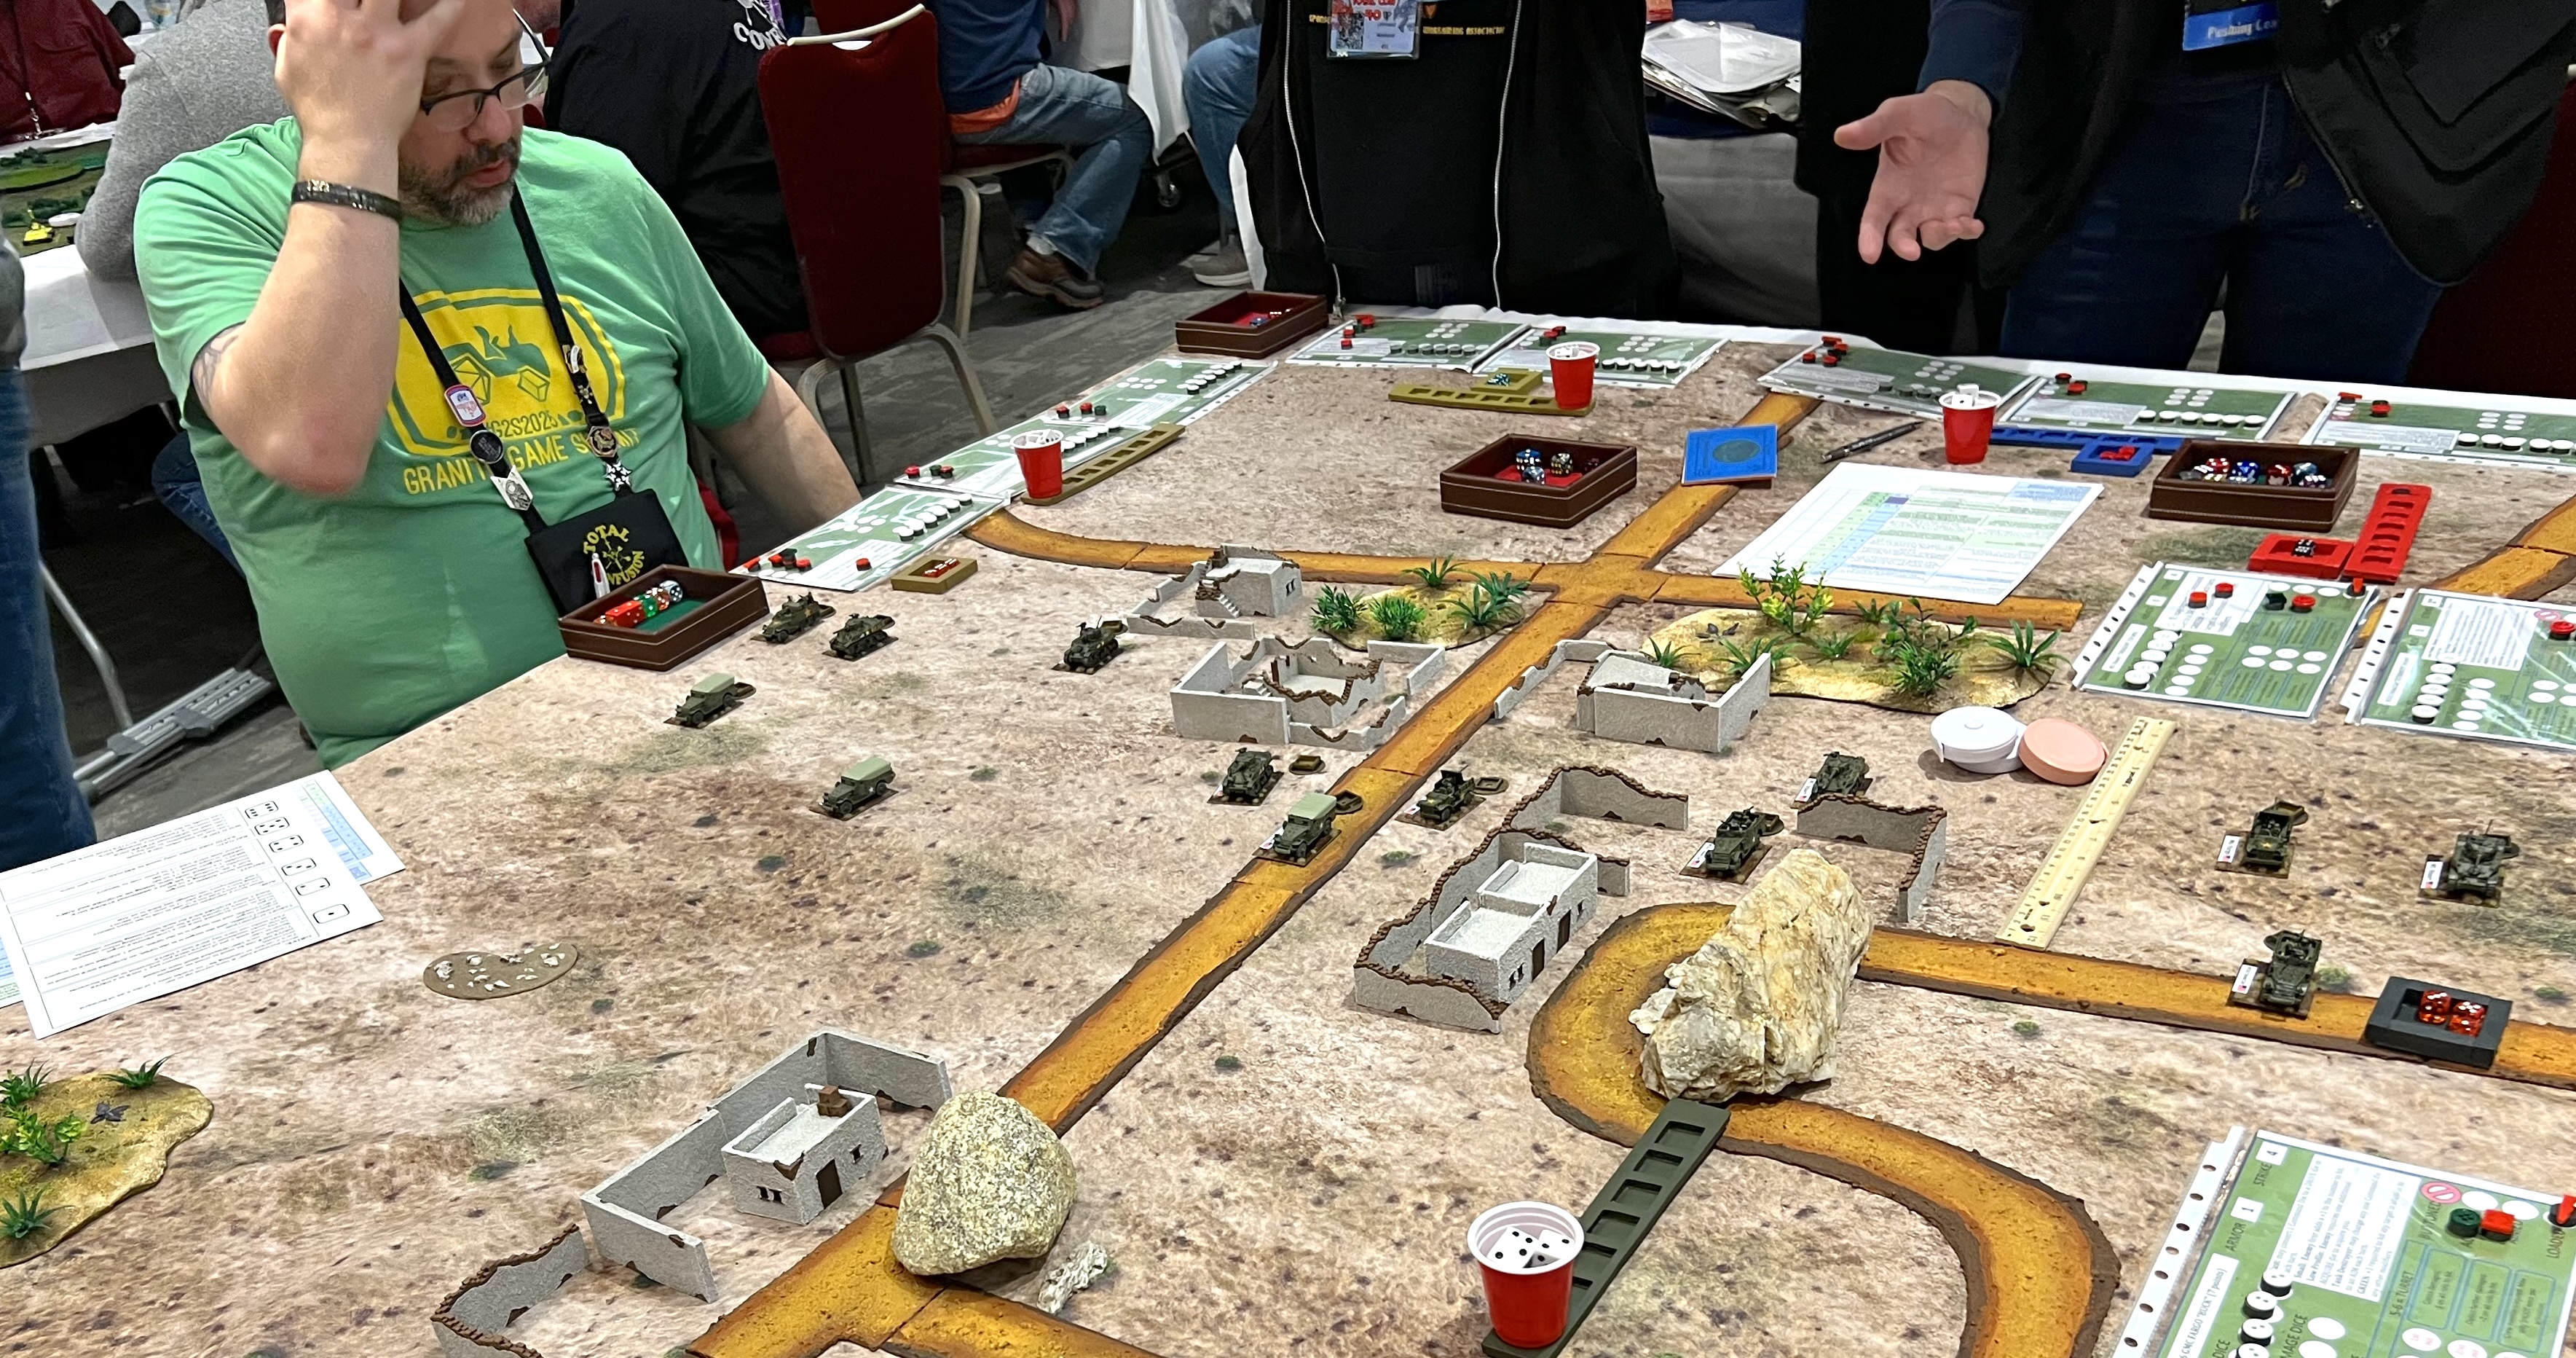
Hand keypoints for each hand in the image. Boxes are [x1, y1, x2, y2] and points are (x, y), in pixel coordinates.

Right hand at [272, 0, 464, 183]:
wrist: (347, 142)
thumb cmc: (319, 110)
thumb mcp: (286, 68)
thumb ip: (289, 38)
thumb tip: (289, 24)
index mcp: (308, 19)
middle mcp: (341, 19)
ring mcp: (377, 33)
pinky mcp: (408, 51)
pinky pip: (438, 20)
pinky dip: (452, 5)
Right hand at [1835, 81, 1992, 264]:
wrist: (1961, 113)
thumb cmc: (1924, 114)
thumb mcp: (1898, 114)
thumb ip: (1873, 127)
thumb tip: (1842, 135)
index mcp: (1888, 186)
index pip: (1874, 218)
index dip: (1869, 238)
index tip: (1869, 255)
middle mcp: (1908, 204)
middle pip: (1899, 236)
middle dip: (1903, 247)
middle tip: (1911, 251)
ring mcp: (1935, 208)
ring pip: (1931, 238)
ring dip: (1940, 237)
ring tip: (1955, 224)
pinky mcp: (1960, 207)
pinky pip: (1961, 229)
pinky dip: (1967, 232)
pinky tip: (1973, 225)